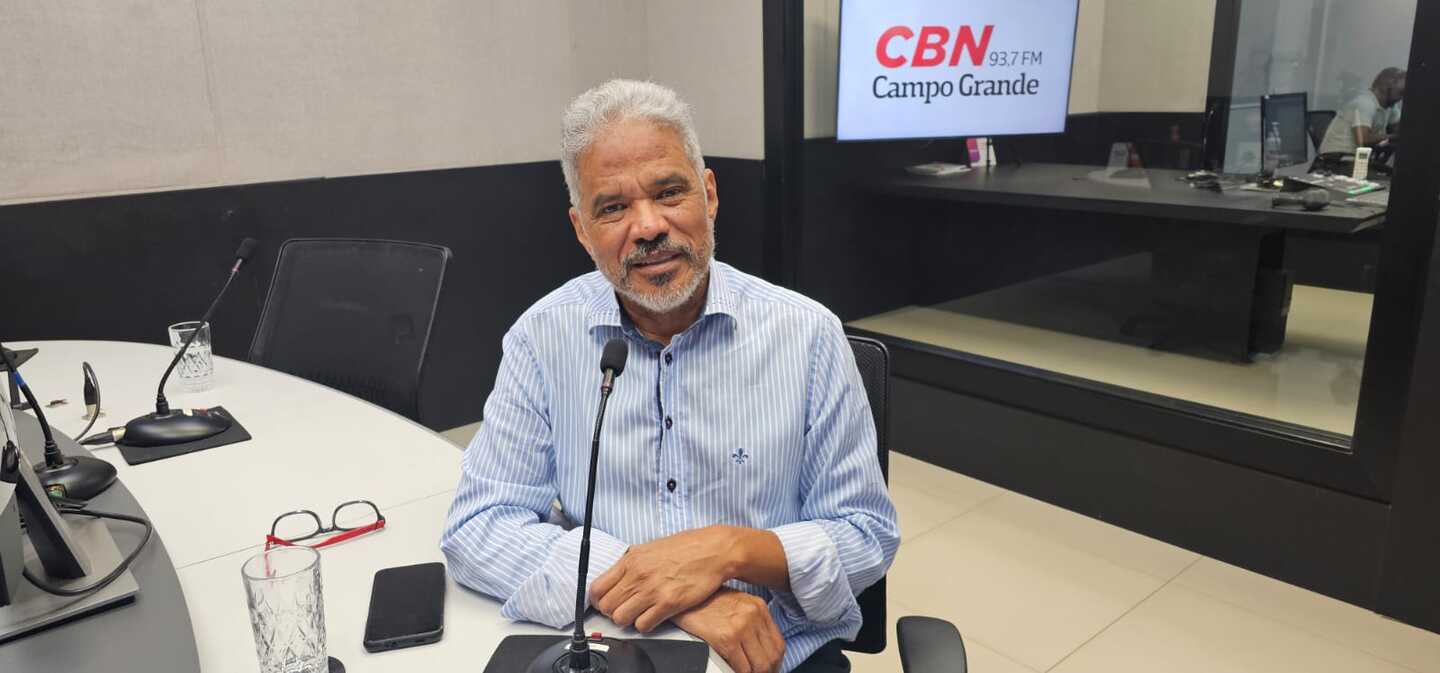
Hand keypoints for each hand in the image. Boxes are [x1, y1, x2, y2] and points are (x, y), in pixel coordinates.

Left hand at [591, 526, 736, 631]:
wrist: (713, 550)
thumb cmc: (687, 548)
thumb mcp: (651, 547)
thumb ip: (632, 562)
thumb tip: (618, 577)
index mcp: (631, 560)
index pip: (597, 588)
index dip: (598, 600)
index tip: (606, 603)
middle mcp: (637, 575)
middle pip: (606, 607)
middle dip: (613, 612)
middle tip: (624, 610)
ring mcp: (652, 590)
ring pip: (621, 619)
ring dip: (628, 620)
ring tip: (639, 614)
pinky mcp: (668, 603)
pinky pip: (643, 625)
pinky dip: (646, 625)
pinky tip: (654, 616)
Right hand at [673, 588, 784, 672]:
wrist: (682, 598)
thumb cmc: (703, 602)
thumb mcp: (735, 605)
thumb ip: (750, 621)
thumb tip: (759, 648)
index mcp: (758, 606)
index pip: (778, 643)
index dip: (775, 662)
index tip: (769, 669)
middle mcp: (753, 614)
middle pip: (772, 656)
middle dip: (767, 671)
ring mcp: (741, 626)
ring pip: (760, 665)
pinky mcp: (726, 638)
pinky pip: (742, 668)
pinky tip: (733, 672)